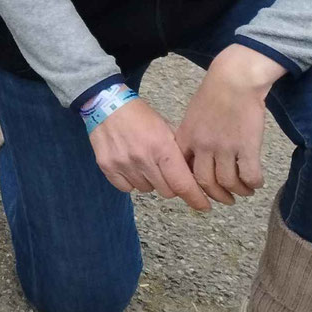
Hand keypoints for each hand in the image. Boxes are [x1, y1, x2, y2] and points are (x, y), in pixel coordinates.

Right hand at [88, 96, 209, 211]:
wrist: (106, 105)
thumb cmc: (141, 117)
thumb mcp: (167, 129)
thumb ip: (180, 154)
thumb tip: (196, 179)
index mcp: (162, 147)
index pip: (183, 184)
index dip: (196, 199)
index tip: (204, 206)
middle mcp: (142, 158)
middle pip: (167, 191)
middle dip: (171, 184)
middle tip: (165, 170)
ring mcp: (123, 164)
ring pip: (147, 190)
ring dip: (150, 181)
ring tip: (144, 162)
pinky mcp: (107, 167)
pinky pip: (126, 188)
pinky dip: (131, 181)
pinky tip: (130, 165)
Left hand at [175, 45, 285, 205]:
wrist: (235, 78)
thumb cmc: (215, 93)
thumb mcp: (192, 115)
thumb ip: (191, 137)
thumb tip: (193, 157)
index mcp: (186, 137)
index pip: (183, 171)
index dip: (191, 187)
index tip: (200, 194)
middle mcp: (203, 145)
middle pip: (205, 182)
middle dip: (217, 195)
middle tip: (227, 200)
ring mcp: (224, 147)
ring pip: (228, 182)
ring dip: (238, 191)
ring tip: (245, 191)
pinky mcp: (246, 146)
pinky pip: (249, 175)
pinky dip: (253, 183)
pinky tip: (256, 182)